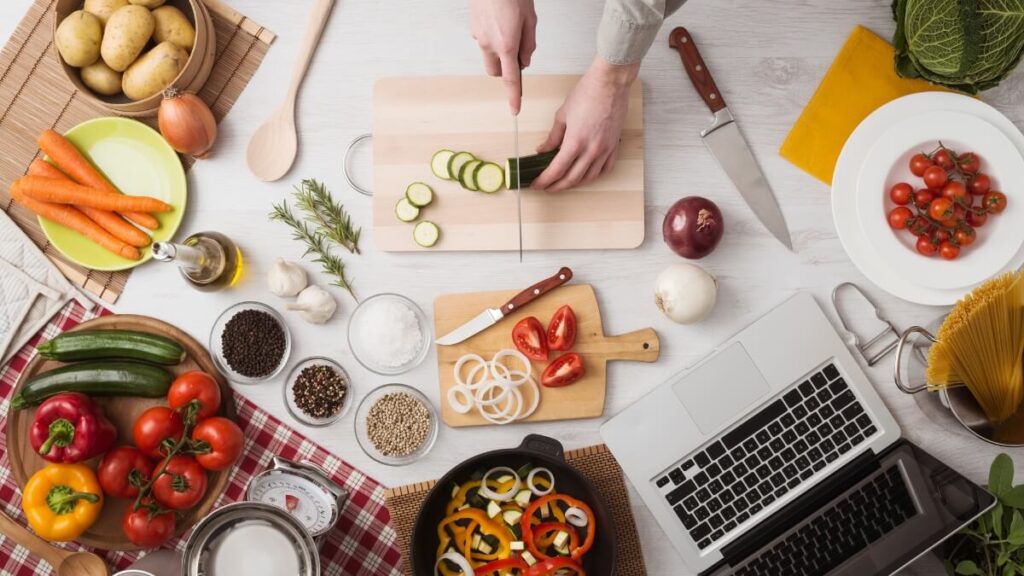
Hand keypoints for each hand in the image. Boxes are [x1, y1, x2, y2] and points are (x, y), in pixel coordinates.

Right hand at [470, 0, 536, 113]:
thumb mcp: (530, 20)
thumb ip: (529, 44)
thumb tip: (524, 62)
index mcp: (506, 45)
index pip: (510, 79)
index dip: (513, 96)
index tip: (514, 110)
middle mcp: (489, 44)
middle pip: (496, 72)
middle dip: (505, 69)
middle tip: (517, 52)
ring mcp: (478, 36)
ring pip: (489, 55)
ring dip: (499, 52)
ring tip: (509, 27)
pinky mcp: (473, 28)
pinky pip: (484, 40)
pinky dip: (492, 37)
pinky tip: (499, 20)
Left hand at [531, 58, 638, 191]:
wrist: (610, 83)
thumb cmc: (586, 94)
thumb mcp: (562, 115)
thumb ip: (553, 137)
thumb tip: (543, 150)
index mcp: (575, 142)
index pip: (556, 171)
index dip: (544, 181)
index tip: (536, 184)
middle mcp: (591, 150)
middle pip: (571, 179)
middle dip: (556, 187)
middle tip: (547, 188)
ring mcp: (605, 150)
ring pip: (589, 177)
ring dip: (574, 183)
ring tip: (564, 182)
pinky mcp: (614, 146)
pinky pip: (605, 169)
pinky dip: (594, 175)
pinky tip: (586, 174)